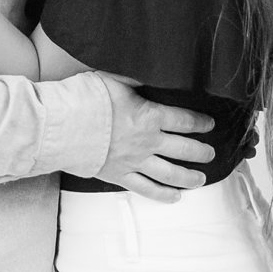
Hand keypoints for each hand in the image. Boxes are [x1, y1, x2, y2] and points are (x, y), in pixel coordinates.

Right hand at [93, 73, 215, 202]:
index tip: (209, 124)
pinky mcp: (119, 175)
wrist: (62, 126)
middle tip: (210, 153)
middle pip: (183, 149)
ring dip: (189, 176)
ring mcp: (134, 161)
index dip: (199, 122)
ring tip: (201, 178)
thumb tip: (149, 74)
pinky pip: (145, 188)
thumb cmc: (85, 99)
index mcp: (149, 116)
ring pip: (169, 173)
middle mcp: (147, 141)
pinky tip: (174, 197)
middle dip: (201, 151)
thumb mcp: (113, 79)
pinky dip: (162, 194)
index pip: (183, 120)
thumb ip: (135, 79)